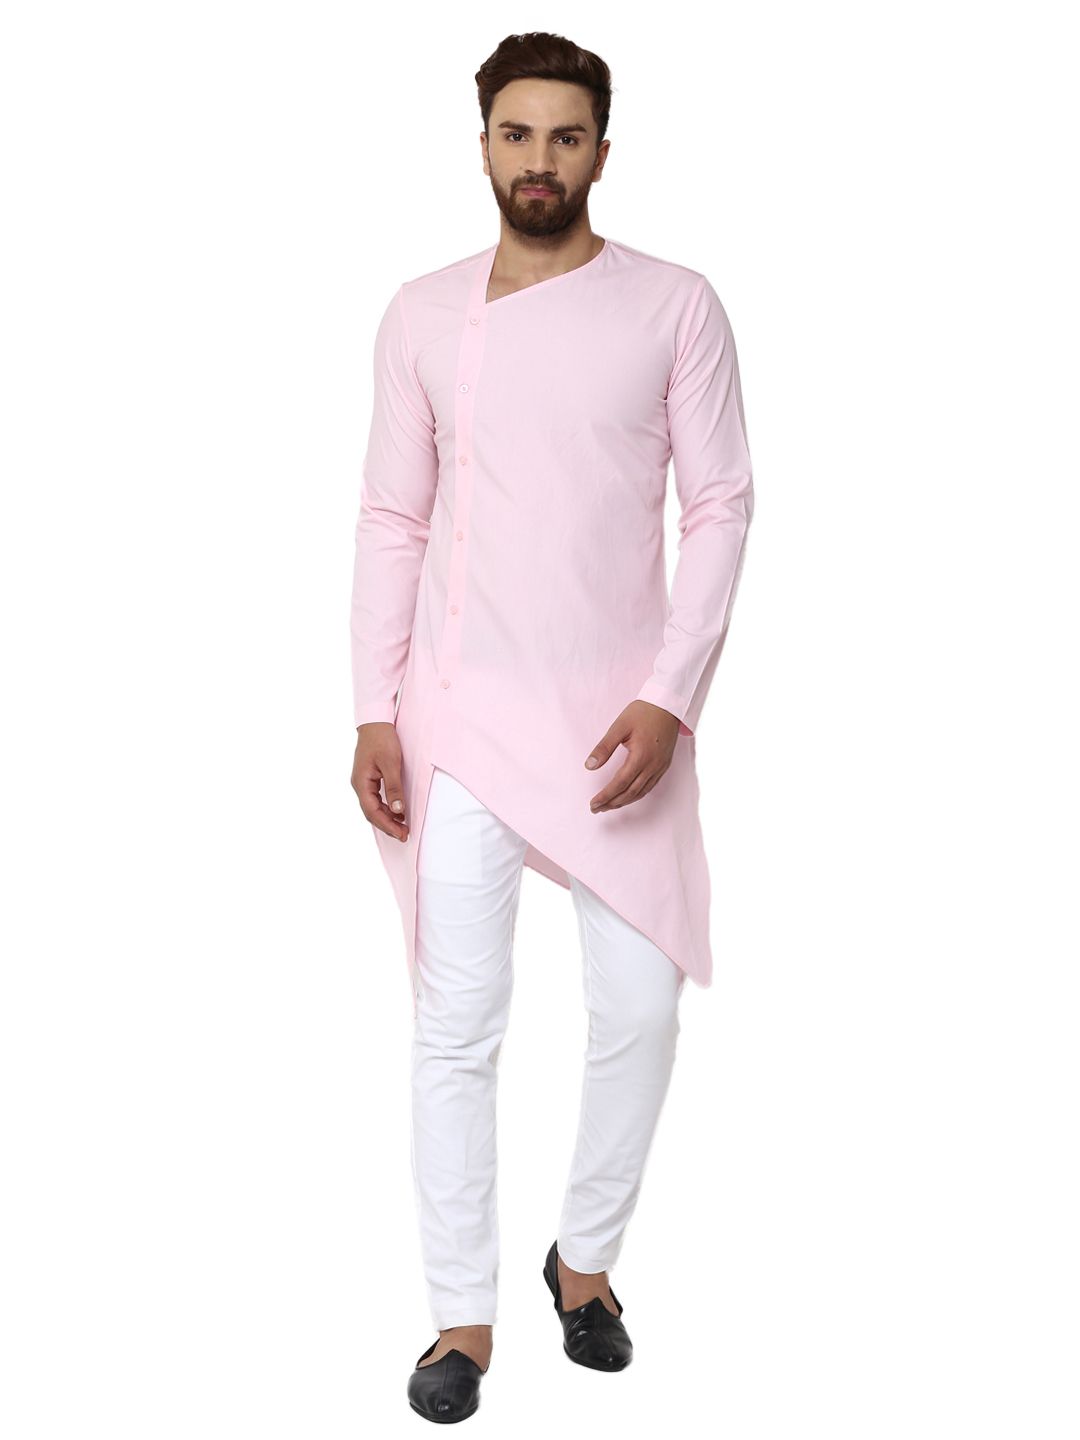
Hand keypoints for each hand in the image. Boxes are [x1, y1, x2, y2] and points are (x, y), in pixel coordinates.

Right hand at [352, 722, 408, 841]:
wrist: (375, 722)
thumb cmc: (382, 739)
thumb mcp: (391, 763)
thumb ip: (394, 788)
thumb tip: (398, 811)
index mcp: (361, 782)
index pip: (372, 811)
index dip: (387, 825)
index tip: (401, 833)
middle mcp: (359, 784)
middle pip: (371, 812)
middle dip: (387, 825)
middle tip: (404, 834)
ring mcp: (362, 781)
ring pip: (373, 807)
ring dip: (387, 818)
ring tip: (402, 826)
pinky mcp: (368, 778)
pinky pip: (375, 799)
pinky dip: (385, 808)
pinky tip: (397, 811)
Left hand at [584, 700, 680, 812]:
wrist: (668, 705)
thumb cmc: (643, 713)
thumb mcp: (619, 727)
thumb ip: (604, 747)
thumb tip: (590, 766)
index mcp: (641, 756)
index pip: (620, 783)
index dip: (605, 795)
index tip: (593, 803)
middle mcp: (653, 765)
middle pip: (630, 793)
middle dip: (612, 803)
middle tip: (596, 808)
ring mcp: (660, 767)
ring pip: (641, 792)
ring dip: (624, 801)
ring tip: (608, 805)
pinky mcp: (664, 765)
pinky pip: (649, 786)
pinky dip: (636, 795)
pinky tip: (627, 796)